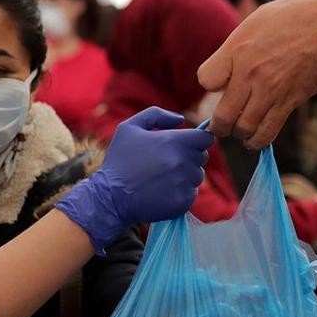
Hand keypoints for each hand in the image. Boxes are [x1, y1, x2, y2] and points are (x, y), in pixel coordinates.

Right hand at [57, 107, 212, 250]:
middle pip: (202, 157)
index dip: (197, 140)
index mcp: (175, 141)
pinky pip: (191, 193)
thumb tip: (180, 119)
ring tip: (162, 177)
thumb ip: (157, 115)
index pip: (206, 138)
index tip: (185, 144)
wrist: (110, 196)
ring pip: (197, 176)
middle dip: (188, 157)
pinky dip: (181, 192)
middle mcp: (183, 162)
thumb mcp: (130, 127)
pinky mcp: (183, 202)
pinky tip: (162, 191)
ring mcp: (184, 183)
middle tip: (166, 162)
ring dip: (185, 175)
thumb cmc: (119, 160)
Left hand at [198, 0, 316, 147]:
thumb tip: (225, 71)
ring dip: (238, 133)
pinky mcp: (289, 103)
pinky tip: (254, 138)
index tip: (219, 83)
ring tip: (239, 129)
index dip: (211, 84)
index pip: (207, 80)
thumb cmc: (293, 18)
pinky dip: (257, 141)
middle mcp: (250, 74)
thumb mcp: (255, 21)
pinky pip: (267, 133)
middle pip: (223, 115)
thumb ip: (236, 47)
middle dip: (219, 124)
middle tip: (222, 124)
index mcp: (238, 50)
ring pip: (243, 129)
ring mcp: (270, 91)